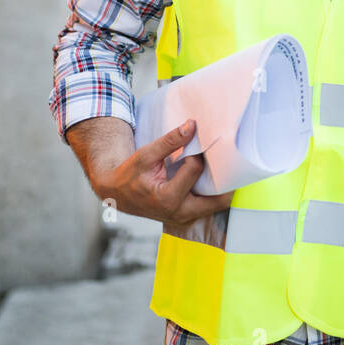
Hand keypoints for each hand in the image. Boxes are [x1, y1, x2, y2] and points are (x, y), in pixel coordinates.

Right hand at [98, 120, 233, 227]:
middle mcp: (179, 213)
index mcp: (167, 198)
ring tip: (220, 166)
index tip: (194, 143)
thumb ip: (170, 141)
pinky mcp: (187, 218)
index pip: (195, 170)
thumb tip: (192, 126)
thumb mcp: (146, 155)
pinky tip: (210, 176)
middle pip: (219, 199)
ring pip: (217, 205)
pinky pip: (208, 206)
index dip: (196, 153)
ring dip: (222, 187)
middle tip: (226, 159)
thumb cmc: (129, 174)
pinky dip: (213, 192)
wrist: (117, 193)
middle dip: (225, 178)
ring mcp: (184, 218)